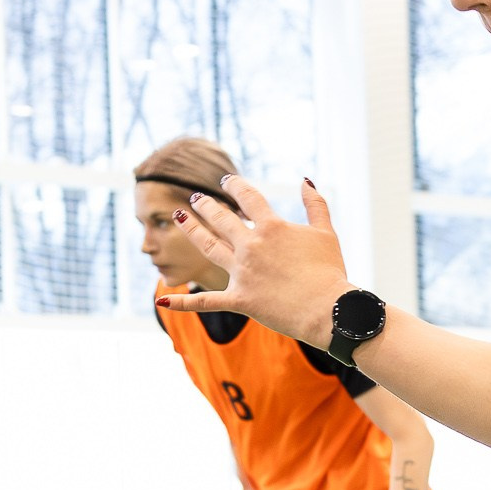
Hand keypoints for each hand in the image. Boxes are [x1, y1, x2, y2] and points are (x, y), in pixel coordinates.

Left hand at [154, 176, 353, 347]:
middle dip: (206, 206)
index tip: (227, 181)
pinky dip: (182, 302)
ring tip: (179, 217)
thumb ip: (316, 205)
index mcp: (271, 227)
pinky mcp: (238, 300)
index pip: (247, 197)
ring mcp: (242, 273)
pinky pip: (205, 301)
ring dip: (191, 230)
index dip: (234, 186)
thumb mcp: (325, 233)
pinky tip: (161, 300)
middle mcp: (251, 246)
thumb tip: (306, 180)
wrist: (328, 309)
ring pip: (208, 246)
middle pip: (221, 218)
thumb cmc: (329, 272)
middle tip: (196, 199)